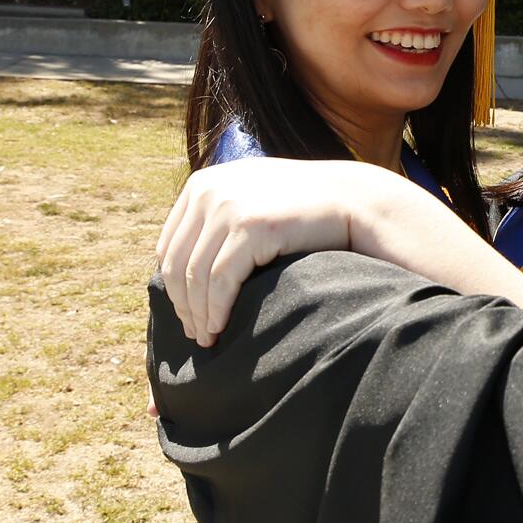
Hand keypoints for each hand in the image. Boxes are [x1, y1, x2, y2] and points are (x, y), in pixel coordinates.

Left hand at [155, 157, 420, 346]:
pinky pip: (221, 280)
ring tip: (207, 338)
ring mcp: (228, 206)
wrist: (353, 200)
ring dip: (198, 313)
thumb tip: (186, 261)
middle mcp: (208, 190)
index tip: (186, 312)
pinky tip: (220, 327)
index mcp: (202, 184)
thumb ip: (219, 217)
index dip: (172, 286)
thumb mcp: (252, 198)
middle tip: (194, 333)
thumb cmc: (304, 208)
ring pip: (195, 275)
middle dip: (183, 304)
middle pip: (176, 262)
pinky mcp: (250, 226)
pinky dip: (216, 309)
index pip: (169, 245)